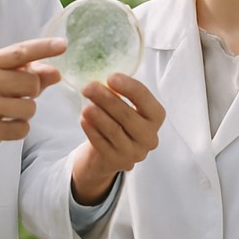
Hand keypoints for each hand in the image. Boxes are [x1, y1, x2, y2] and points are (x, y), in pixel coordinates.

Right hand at [0, 37, 64, 191]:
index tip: (63, 45)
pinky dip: (18, 130)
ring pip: (30, 107)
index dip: (44, 47)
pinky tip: (2, 127)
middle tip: (14, 98)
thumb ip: (26, 75)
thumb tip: (55, 73)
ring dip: (25, 114)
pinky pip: (22, 128)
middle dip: (32, 93)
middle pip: (32, 82)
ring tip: (6, 114)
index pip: (21, 51)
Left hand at [70, 74, 164, 203]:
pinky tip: (83, 120)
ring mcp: (135, 152)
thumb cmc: (118, 121)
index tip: (111, 77)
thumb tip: (103, 80)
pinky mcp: (117, 162)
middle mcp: (149, 136)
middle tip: (88, 88)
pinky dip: (92, 130)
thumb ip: (119, 93)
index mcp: (155, 116)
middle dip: (106, 99)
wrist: (109, 153)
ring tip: (85, 105)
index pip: (144, 99)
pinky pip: (102, 144)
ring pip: (114, 131)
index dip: (128, 87)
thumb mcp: (124, 105)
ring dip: (98, 116)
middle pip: (127, 115)